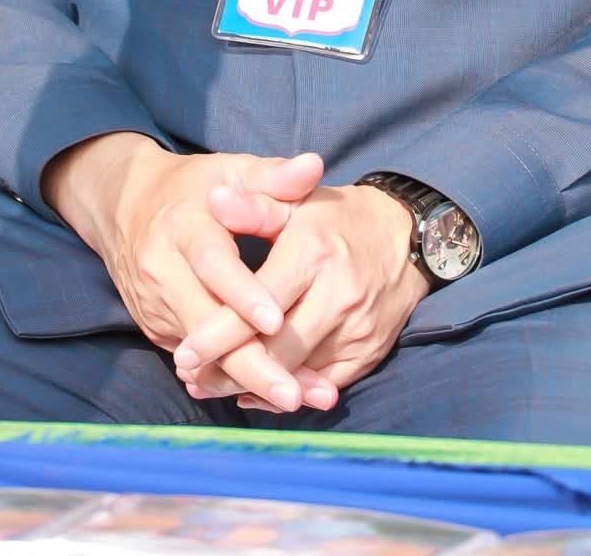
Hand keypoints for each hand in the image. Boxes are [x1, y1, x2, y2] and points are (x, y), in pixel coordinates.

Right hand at [42, 132, 324, 408]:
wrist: (125, 206)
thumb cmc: (193, 188)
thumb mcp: (231, 171)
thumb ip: (274, 176)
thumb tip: (315, 165)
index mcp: (184, 227)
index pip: (214, 265)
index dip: (244, 295)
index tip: (277, 320)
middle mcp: (163, 272)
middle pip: (206, 327)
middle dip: (252, 364)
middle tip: (296, 393)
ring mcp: (156, 307)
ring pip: (204, 357)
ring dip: (250, 381)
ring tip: (300, 398)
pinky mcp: (157, 330)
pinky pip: (198, 362)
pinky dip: (233, 380)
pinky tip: (271, 395)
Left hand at [173, 182, 427, 410]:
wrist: (405, 238)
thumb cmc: (338, 219)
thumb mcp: (297, 204)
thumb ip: (255, 206)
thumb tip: (215, 199)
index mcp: (314, 253)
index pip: (260, 306)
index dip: (220, 334)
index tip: (185, 353)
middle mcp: (339, 296)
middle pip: (277, 350)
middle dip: (228, 370)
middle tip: (189, 377)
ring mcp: (356, 330)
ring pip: (297, 375)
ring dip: (252, 386)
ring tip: (209, 386)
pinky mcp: (367, 354)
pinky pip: (320, 385)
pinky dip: (286, 391)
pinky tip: (254, 391)